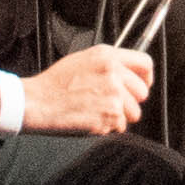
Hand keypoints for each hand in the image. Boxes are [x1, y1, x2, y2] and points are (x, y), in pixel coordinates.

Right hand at [21, 42, 160, 137]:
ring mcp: (113, 94)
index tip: (142, 85)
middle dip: (130, 102)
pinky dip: (108, 127)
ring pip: (134, 113)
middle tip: (111, 104)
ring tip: (97, 111)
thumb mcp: (83, 59)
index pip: (145, 63)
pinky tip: (91, 119)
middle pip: (143, 92)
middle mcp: (114, 73)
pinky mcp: (110, 115)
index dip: (146, 78)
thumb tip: (127, 72)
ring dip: (119, 117)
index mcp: (107, 56)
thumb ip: (108, 64)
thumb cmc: (55, 83)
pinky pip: (120, 126)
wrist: (39, 102)